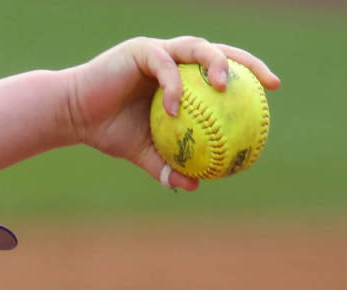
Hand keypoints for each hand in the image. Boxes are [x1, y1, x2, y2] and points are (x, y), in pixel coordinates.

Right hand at [62, 36, 279, 189]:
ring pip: (194, 47)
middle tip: (265, 84)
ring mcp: (157, 51)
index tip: (272, 92)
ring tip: (224, 86)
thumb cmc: (110, 132)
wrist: (74, 116)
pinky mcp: (137, 50)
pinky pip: (163, 65)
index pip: (222, 69)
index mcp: (181, 76)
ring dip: (213, 63)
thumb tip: (195, 185)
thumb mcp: (145, 155)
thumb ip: (170, 167)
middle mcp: (173, 57)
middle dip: (245, 61)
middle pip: (218, 49)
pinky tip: (175, 108)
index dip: (249, 75)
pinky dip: (172, 86)